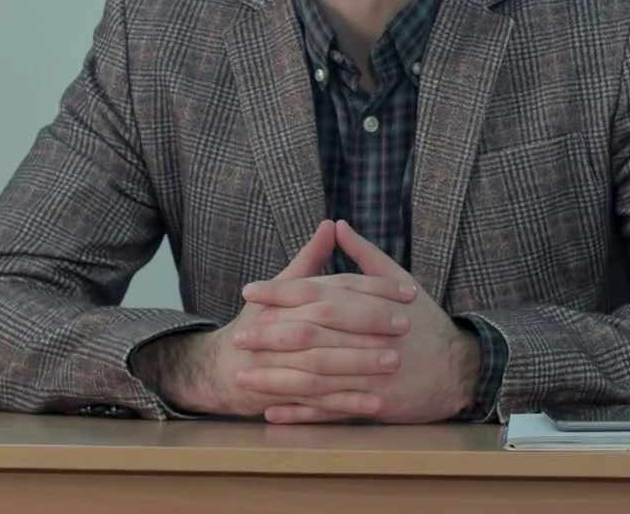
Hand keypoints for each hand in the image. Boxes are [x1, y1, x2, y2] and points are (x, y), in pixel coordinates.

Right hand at [131, 220, 415, 418]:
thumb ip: (309, 260)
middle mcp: (278, 326)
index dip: (372, 288)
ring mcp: (275, 362)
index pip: (333, 287)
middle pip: (325, 320)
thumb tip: (331, 224)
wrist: (221, 368)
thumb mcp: (282, 289)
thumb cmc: (259, 324)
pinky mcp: (277, 393)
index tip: (409, 290)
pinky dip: (344, 404)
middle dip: (367, 322)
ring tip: (394, 362)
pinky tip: (374, 404)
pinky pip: (314, 400)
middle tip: (404, 324)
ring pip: (321, 362)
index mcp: (285, 298)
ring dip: (359, 363)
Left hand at [237, 220, 481, 423]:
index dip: (280, 292)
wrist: (459, 367)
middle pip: (310, 333)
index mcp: (368, 304)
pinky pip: (330, 409)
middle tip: (239, 337)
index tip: (249, 291)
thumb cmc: (425, 321)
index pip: (317, 293)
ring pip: (315, 375)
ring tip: (244, 377)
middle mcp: (367, 336)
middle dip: (270, 335)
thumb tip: (337, 224)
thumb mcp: (399, 281)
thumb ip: (365, 255)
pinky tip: (272, 411)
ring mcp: (369, 372)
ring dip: (276, 378)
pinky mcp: (373, 403)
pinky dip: (300, 412)